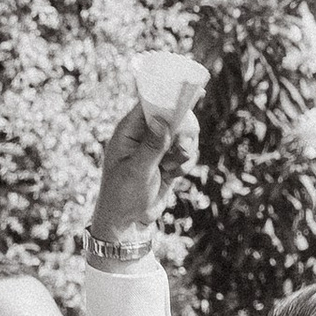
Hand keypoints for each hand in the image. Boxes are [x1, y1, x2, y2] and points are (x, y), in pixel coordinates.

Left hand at [91, 97, 193, 240]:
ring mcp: (158, 148)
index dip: (170, 96)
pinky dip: (185, 165)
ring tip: (170, 169)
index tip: (192, 92)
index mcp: (129, 131)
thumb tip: (163, 121)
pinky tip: (172, 176)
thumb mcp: (137, 171)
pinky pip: (188, 153)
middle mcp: (144, 135)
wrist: (128, 222)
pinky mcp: (169, 161)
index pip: (150, 104)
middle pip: (174, 118)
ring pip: (185, 137)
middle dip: (183, 134)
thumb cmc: (123, 196)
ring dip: (184, 154)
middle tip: (181, 147)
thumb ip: (152, 146)